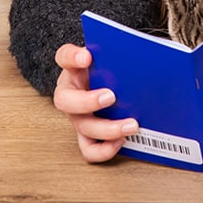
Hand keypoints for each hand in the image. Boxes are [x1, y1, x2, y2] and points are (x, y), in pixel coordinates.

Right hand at [53, 43, 138, 162]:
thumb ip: (116, 54)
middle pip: (65, 100)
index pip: (64, 57)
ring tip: (131, 125)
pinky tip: (122, 140)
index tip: (87, 56)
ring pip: (82, 127)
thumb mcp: (108, 57)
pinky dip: (105, 149)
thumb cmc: (107, 68)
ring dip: (107, 129)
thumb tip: (139, 55)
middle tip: (111, 96)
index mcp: (73, 69)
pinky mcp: (86, 134)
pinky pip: (89, 149)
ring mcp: (77, 116)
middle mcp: (70, 93)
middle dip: (88, 101)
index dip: (73, 57)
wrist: (106, 83)